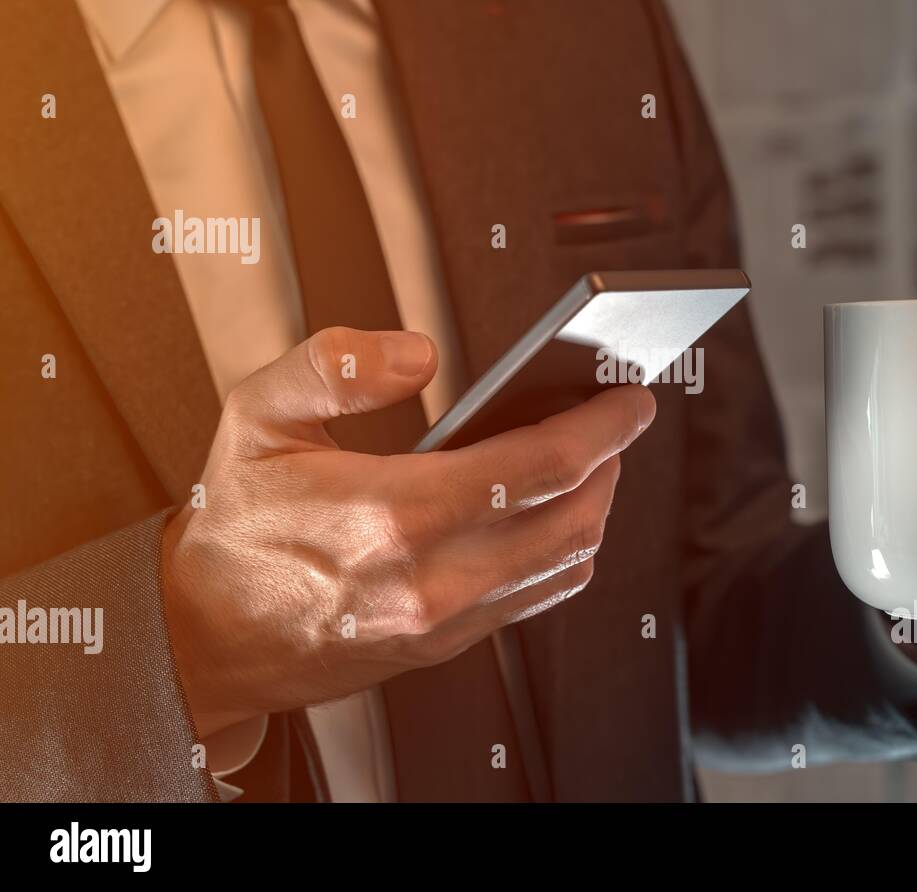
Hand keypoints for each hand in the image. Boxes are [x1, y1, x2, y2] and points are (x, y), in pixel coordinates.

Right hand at [161, 327, 655, 738]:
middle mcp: (431, 580)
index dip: (602, 427)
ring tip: (590, 461)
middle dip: (611, 462)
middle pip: (574, 519)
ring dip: (594, 507)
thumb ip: (337, 364)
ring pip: (567, 564)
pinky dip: (565, 552)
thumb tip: (423, 351)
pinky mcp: (445, 645)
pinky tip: (553, 516)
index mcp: (391, 515)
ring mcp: (443, 622)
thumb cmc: (234, 523)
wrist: (202, 638)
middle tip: (614, 419)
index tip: (633, 397)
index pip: (539, 468)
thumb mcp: (257, 416)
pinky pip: (536, 598)